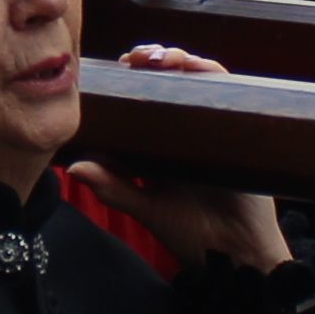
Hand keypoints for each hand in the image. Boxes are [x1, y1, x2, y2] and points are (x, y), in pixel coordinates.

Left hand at [65, 46, 287, 269]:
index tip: (115, 70)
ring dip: (180, 61)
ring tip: (161, 58)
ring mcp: (215, 128)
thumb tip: (75, 167)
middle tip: (135, 58)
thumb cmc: (192, 235)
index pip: (146, 102)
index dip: (132, 81)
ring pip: (197, 81)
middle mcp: (189, 132)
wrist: (237, 255)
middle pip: (172, 83)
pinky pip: (227, 92)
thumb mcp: (147, 208)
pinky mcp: (239, 129)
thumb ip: (114, 188)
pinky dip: (212, 73)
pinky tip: (196, 66)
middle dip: (155, 62)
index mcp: (162, 147)